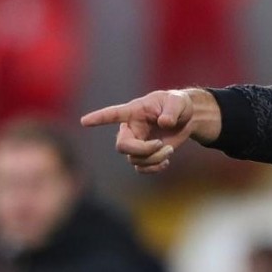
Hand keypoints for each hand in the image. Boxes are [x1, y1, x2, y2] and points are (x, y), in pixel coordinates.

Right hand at [80, 89, 220, 173]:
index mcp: (134, 112)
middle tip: (161, 144)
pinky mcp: (145, 154)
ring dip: (154, 159)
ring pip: (134, 159)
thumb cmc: (178, 104)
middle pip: (123, 146)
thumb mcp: (178, 102)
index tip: (84, 121)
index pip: (113, 114)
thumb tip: (164, 123)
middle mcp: (131, 129)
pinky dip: (154, 168)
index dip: (99, 118)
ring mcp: (136, 143)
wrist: (186, 118)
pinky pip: (141, 168)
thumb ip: (171, 111)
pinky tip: (166, 161)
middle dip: (143, 150)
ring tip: (170, 149)